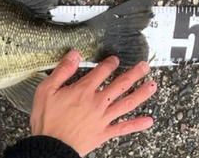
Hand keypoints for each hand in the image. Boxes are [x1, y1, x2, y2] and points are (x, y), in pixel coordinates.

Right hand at [30, 50, 155, 155]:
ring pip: (127, 103)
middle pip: (120, 84)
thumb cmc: (47, 119)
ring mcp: (103, 118)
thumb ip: (62, 71)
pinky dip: (137, 124)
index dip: (110, 63)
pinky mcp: (104, 132)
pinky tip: (148, 120)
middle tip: (144, 66)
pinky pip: (124, 127)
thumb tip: (73, 54)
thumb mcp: (46, 90)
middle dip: (134, 73)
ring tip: (152, 85)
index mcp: (83, 90)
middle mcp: (97, 102)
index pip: (102, 72)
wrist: (51, 145)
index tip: (115, 60)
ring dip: (141, 93)